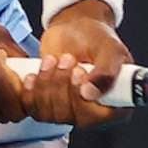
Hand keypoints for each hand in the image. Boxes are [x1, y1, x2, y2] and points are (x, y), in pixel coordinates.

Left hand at [21, 0, 132, 129]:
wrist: (73, 29)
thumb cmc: (96, 38)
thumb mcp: (109, 48)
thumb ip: (106, 71)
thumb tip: (91, 94)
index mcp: (116, 103)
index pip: (99, 118)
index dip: (84, 101)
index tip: (78, 74)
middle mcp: (93, 112)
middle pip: (71, 117)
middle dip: (62, 84)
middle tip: (67, 59)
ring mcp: (69, 111)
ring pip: (50, 114)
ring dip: (47, 83)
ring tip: (54, 60)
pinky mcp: (48, 105)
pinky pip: (34, 110)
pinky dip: (31, 91)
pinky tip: (35, 74)